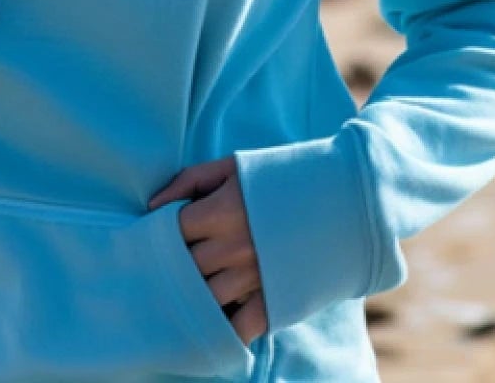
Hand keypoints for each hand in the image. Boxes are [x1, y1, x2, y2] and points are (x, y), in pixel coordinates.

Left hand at [147, 153, 269, 344]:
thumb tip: (151, 206)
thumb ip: (189, 180)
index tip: (163, 234)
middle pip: (186, 267)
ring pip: (207, 298)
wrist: (342, 199)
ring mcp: (255, 276)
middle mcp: (235, 246)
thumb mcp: (233, 166)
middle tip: (176, 260)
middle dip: (178, 263)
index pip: (173, 231)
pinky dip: (227, 328)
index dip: (163, 233)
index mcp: (222, 211)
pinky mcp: (276, 299)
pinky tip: (219, 320)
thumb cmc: (282, 177)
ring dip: (199, 293)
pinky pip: (241, 327)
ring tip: (195, 286)